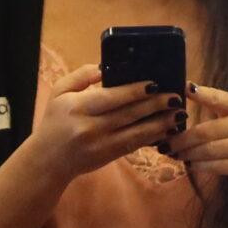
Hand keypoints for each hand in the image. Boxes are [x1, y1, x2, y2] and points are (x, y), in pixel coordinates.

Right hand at [25, 64, 182, 183]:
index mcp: (77, 108)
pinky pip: (134, 145)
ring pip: (135, 132)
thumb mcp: (59, 92)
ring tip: (179, 114)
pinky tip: (167, 130)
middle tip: (175, 97)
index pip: (111, 98)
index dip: (135, 91)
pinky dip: (152, 137)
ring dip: (160, 123)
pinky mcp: (108, 156)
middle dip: (155, 105)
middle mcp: (89, 128)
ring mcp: (100, 145)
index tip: (154, 84)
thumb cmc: (54, 121)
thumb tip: (104, 67)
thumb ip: (81, 76)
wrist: (48, 160)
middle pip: (128, 114)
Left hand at [168, 84, 227, 197]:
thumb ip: (219, 109)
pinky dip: (200, 166)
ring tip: (173, 154)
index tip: (183, 87)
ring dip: (187, 154)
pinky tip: (190, 165)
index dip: (200, 93)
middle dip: (181, 139)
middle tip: (164, 143)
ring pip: (209, 150)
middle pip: (206, 131)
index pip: (219, 98)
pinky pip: (217, 166)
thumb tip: (186, 93)